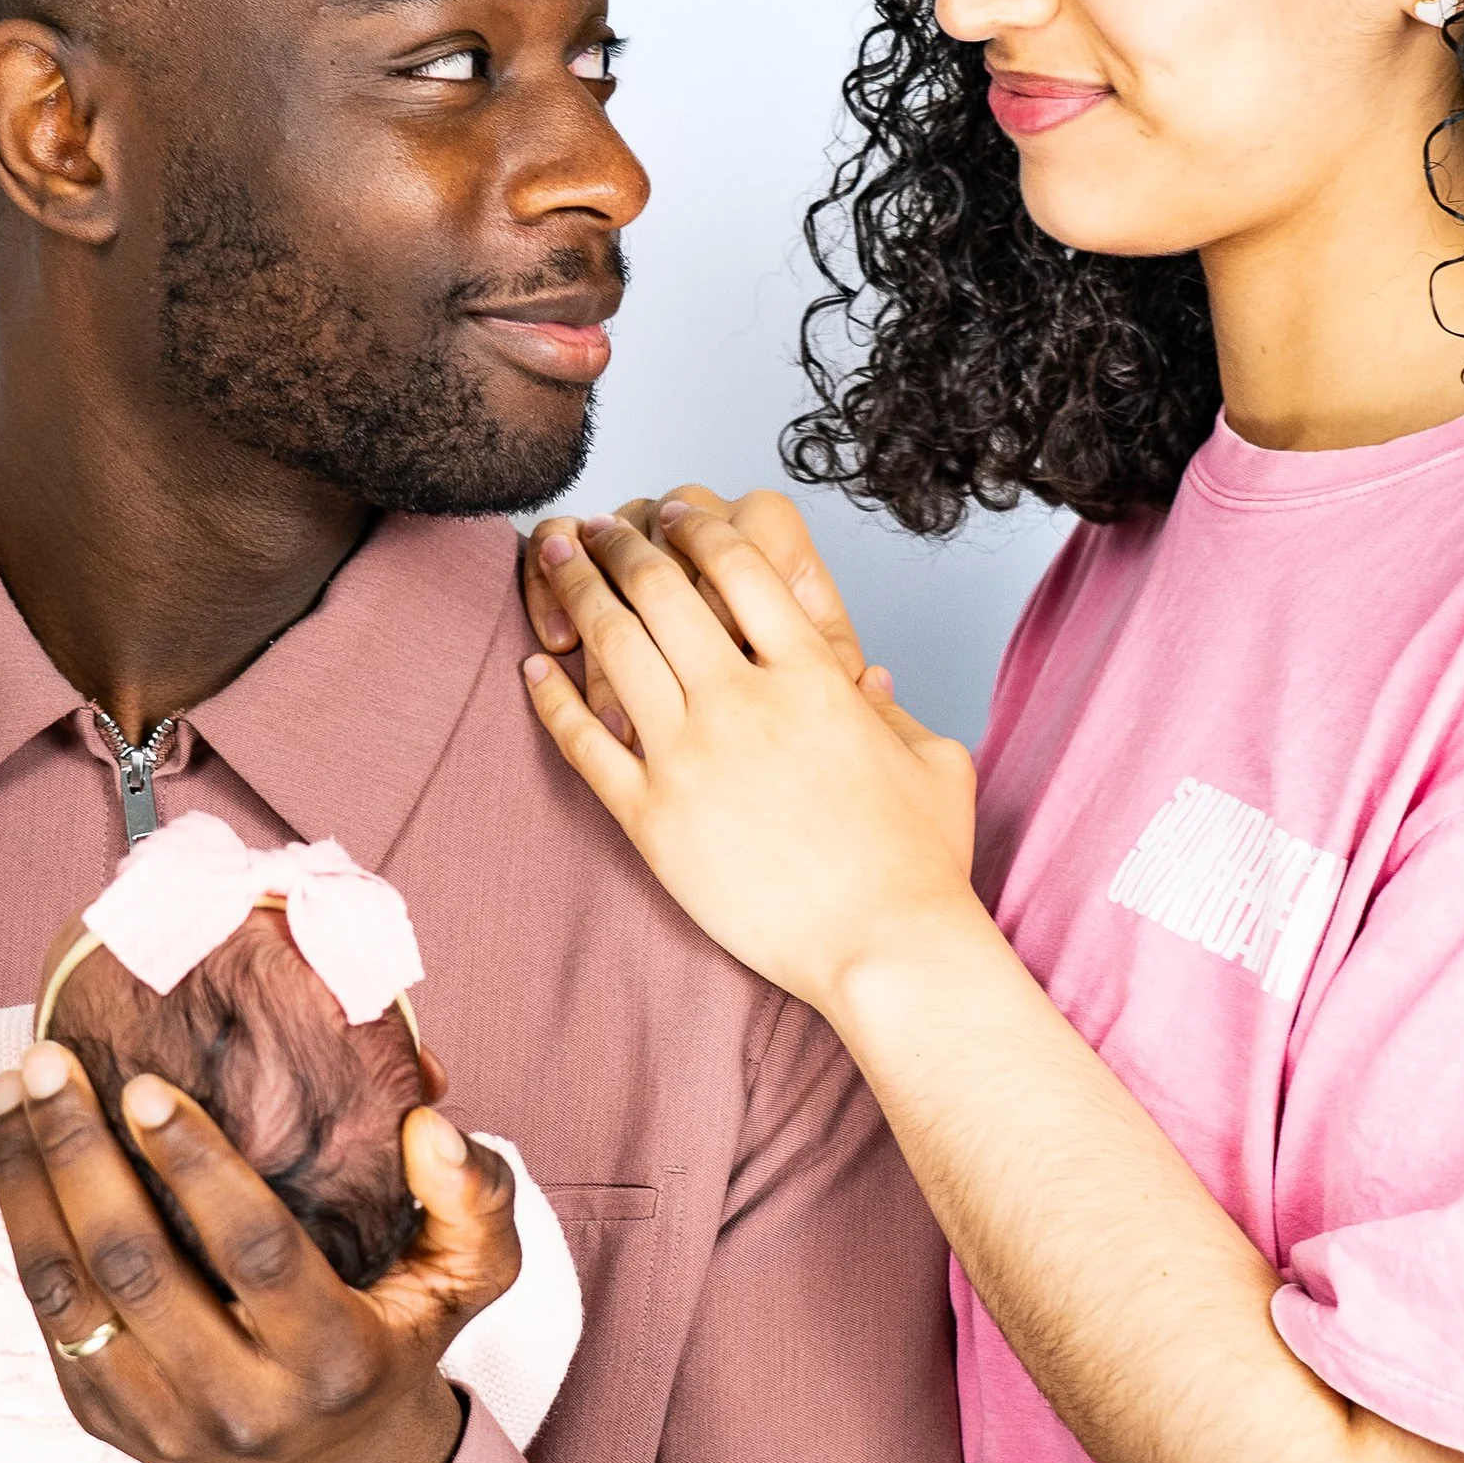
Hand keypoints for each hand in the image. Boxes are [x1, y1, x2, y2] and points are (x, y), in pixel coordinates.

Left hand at [0, 1045, 517, 1462]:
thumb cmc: (396, 1339)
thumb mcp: (467, 1280)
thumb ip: (477, 1199)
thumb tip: (428, 1123)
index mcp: (333, 1362)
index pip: (254, 1253)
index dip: (195, 1166)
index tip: (143, 1085)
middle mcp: (242, 1405)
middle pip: (138, 1269)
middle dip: (81, 1156)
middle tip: (53, 1063)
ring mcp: (163, 1422)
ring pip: (70, 1295)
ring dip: (28, 1183)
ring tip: (16, 1090)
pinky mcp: (106, 1421)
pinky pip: (46, 1318)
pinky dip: (20, 1226)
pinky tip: (15, 1150)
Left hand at [521, 497, 978, 1014]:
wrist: (883, 946)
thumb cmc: (918, 863)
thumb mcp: (931, 761)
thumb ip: (891, 709)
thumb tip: (867, 680)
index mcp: (812, 675)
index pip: (739, 563)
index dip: (695, 526)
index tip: (671, 516)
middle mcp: (743, 701)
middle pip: (660, 589)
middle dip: (620, 544)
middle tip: (596, 526)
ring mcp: (691, 758)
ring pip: (613, 648)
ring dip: (577, 592)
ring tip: (555, 563)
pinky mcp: (652, 820)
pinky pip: (584, 743)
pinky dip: (551, 697)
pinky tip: (533, 668)